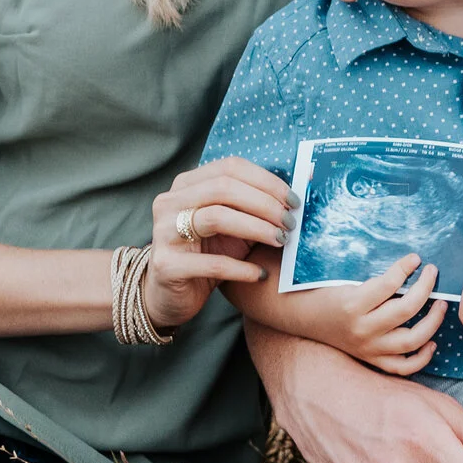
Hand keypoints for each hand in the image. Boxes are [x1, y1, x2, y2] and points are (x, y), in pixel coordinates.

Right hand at [143, 158, 292, 330]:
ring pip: (217, 217)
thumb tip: (297, 192)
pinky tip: (259, 274)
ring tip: (280, 241)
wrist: (169, 294)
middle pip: (224, 188)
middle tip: (290, 223)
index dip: (266, 181)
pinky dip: (242, 268)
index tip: (293, 200)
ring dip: (257, 228)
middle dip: (265, 204)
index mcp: (187, 185)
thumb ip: (253, 207)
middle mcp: (170, 202)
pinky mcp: (167, 265)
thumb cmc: (207, 254)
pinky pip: (213, 263)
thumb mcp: (231, 226)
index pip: (230, 168)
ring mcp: (164, 232)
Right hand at [295, 255, 450, 374]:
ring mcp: (368, 348)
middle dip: (426, 288)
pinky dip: (422, 358)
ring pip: (411, 340)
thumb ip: (376, 278)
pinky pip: (403, 367)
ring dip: (433, 322)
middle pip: (406, 310)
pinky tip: (432, 342)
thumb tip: (411, 264)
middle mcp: (362, 329)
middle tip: (432, 273)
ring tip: (441, 305)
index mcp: (352, 304)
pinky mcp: (372, 359)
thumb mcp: (344, 280)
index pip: (389, 284)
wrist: (304, 317)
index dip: (406, 268)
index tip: (416, 258)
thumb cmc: (325, 293)